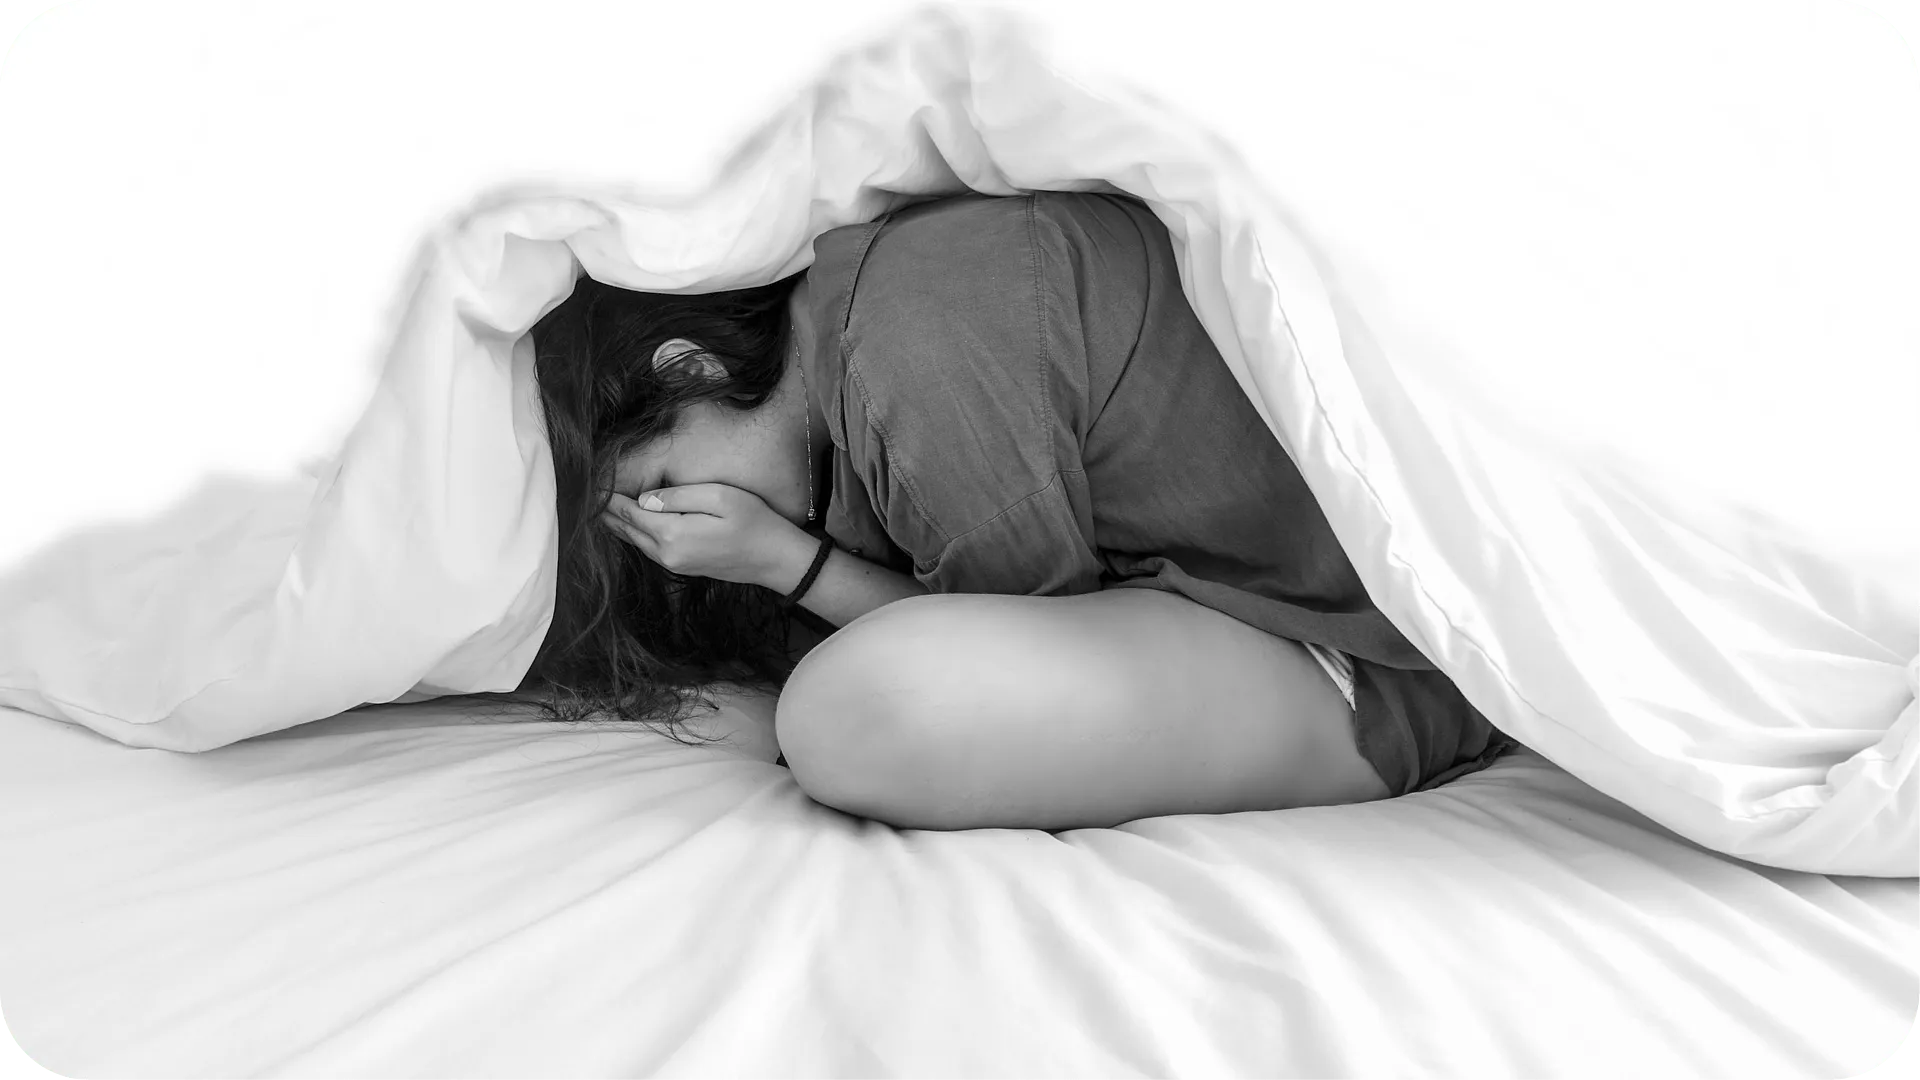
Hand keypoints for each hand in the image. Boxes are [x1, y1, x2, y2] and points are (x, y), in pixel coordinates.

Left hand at [600, 483, 811, 589]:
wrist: (775, 559)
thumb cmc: (755, 522)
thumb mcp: (720, 497)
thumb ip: (679, 496)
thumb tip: (645, 498)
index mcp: (673, 534)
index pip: (628, 511)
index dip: (607, 495)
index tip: (588, 480)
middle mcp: (667, 554)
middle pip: (625, 528)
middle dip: (605, 509)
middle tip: (584, 490)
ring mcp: (674, 564)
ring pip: (633, 540)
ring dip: (617, 522)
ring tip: (599, 502)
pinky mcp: (682, 566)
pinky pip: (647, 547)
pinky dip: (633, 531)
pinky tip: (627, 520)